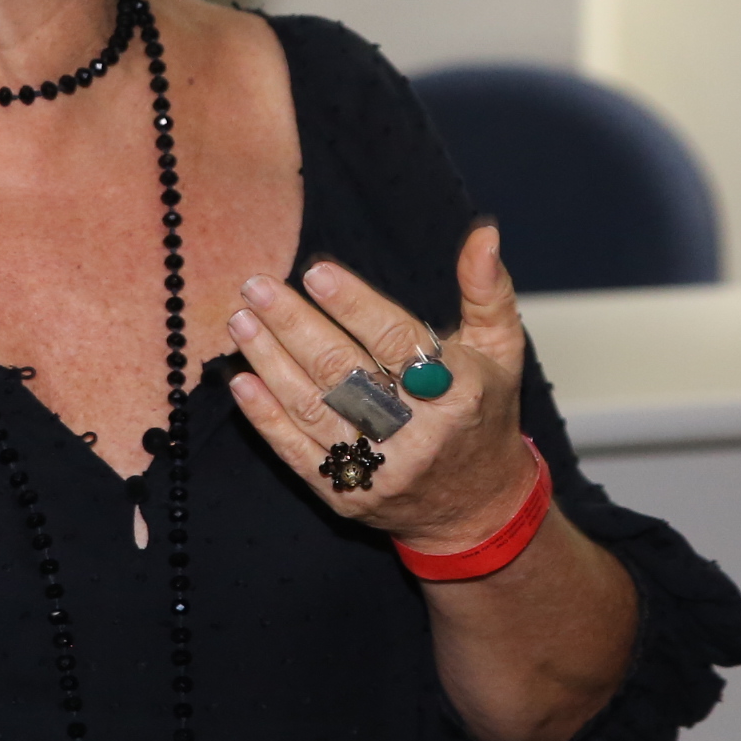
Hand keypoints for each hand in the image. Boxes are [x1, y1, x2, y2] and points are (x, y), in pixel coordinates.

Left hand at [225, 224, 544, 551]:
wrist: (478, 508)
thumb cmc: (483, 412)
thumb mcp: (501, 350)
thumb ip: (486, 289)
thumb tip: (483, 232)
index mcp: (456, 392)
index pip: (396, 341)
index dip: (354, 306)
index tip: (314, 272)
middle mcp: (418, 433)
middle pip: (344, 372)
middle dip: (294, 325)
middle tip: (257, 286)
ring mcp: (380, 469)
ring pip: (313, 409)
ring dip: (269, 362)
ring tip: (240, 321)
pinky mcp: (349, 496)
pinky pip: (298, 453)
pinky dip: (265, 417)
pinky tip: (241, 382)